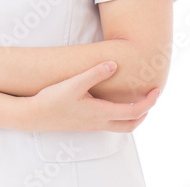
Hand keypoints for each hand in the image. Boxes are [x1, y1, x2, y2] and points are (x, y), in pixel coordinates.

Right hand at [21, 61, 160, 132]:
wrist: (34, 116)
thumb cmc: (52, 100)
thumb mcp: (73, 83)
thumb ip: (94, 73)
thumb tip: (114, 64)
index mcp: (101, 113)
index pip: (134, 111)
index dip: (148, 101)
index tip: (156, 90)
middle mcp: (99, 123)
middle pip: (131, 124)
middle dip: (144, 112)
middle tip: (149, 97)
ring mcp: (91, 126)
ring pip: (120, 126)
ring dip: (132, 115)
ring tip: (134, 100)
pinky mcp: (83, 125)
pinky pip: (109, 124)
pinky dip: (118, 116)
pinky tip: (110, 104)